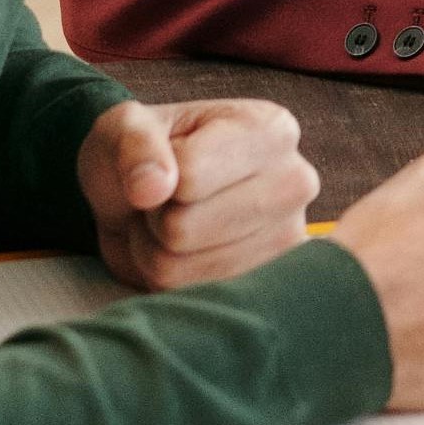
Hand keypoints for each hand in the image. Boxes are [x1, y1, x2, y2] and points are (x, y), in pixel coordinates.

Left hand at [79, 96, 318, 289]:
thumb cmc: (148, 154)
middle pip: (183, 227)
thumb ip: (135, 146)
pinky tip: (189, 251)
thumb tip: (150, 189)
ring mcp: (287, 241)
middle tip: (166, 198)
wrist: (158, 197)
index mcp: (271, 130)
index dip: (156, 176)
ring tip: (174, 221)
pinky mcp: (268, 287)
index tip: (167, 163)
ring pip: (178, 266)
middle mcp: (296, 184)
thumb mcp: (128, 128)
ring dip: (155, 249)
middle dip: (155, 216)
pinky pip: (184, 297)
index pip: (188, 174)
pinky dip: (167, 278)